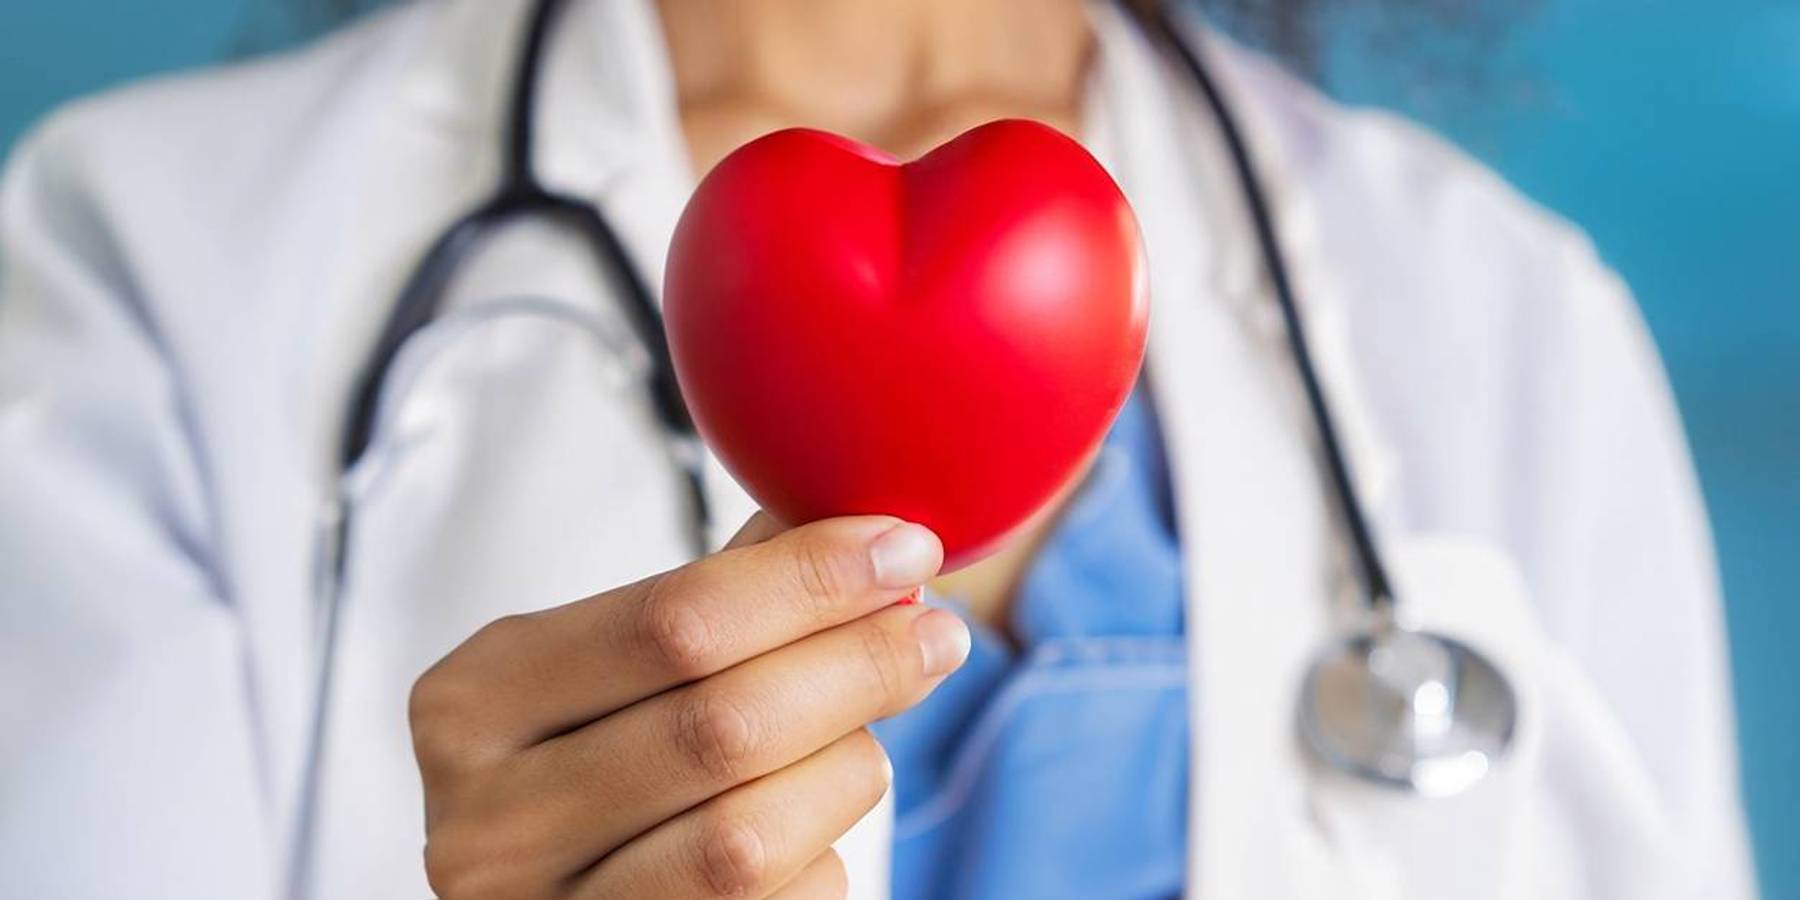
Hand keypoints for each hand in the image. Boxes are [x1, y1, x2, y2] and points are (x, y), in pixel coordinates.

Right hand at [409, 514, 969, 898]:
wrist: (538, 897)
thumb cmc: (579, 762)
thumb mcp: (603, 668)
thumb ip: (714, 595)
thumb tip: (861, 529)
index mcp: (472, 702)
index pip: (671, 621)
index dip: (807, 581)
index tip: (903, 548)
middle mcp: (488, 822)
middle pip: (723, 725)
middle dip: (856, 666)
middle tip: (935, 633)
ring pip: (753, 832)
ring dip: (845, 768)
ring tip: (862, 736)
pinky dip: (820, 852)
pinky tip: (809, 821)